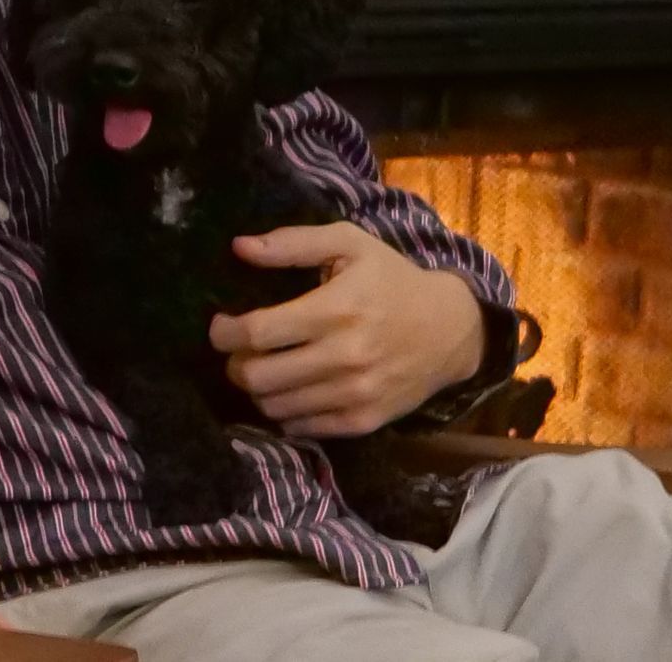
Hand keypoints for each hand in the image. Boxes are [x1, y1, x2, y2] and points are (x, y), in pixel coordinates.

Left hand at [207, 222, 485, 437]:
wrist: (450, 328)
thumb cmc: (391, 279)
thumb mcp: (348, 244)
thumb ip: (292, 243)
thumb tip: (239, 247)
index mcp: (336, 309)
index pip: (259, 332)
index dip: (226, 333)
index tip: (221, 327)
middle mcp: (344, 356)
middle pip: (258, 376)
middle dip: (234, 364)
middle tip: (238, 352)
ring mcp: (355, 394)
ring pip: (275, 407)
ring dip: (257, 390)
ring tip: (262, 369)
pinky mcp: (364, 420)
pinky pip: (302, 428)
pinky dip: (284, 413)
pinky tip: (289, 390)